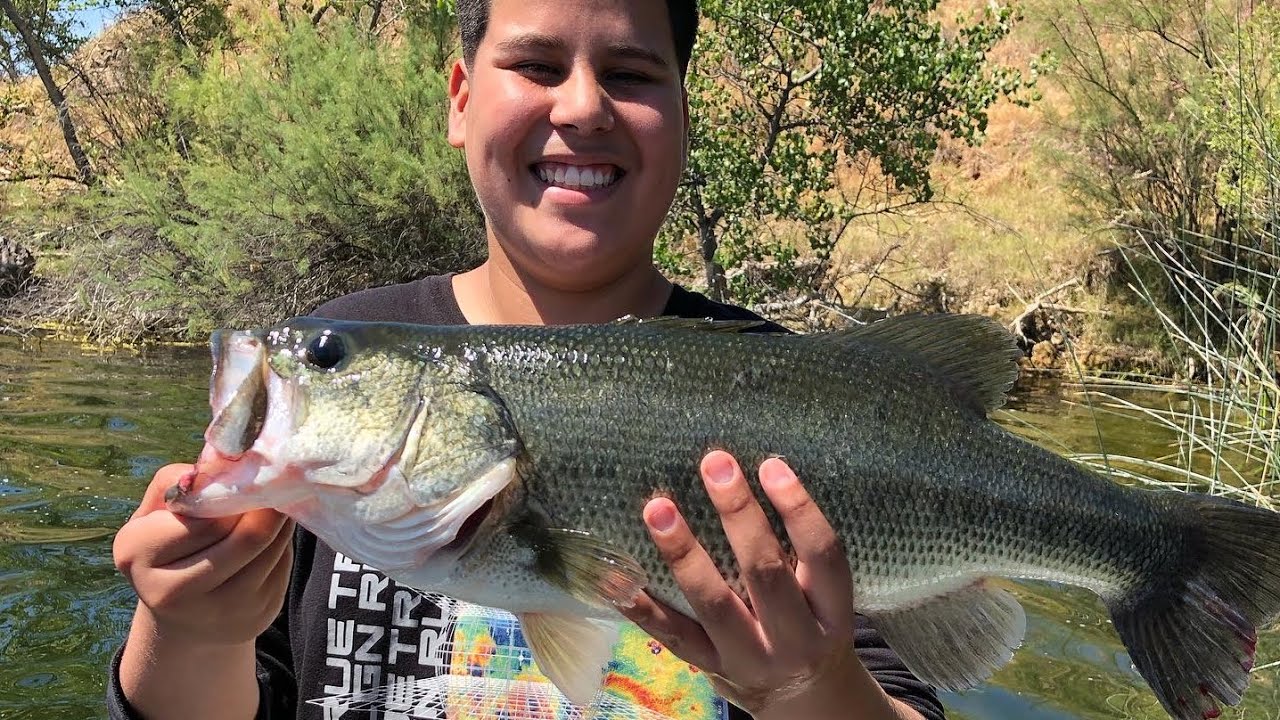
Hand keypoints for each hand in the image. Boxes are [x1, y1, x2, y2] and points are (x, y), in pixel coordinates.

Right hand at [113, 463, 293, 645]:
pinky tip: (272, 533)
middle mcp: (170, 593)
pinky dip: (283, 542)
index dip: (230, 495)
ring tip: (274, 503)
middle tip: (274, 482)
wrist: (184, 614)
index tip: (241, 479)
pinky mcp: (256, 615)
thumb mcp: (158, 508)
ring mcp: (219, 612)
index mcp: (135, 554)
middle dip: (265, 505)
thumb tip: (225, 467)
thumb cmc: (171, 543)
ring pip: (271, 549)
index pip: (204, 519)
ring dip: (279, 520)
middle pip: (246, 537)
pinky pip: (284, 564)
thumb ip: (182, 481)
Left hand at [620, 451, 912, 718]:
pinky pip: (673, 636)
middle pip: (764, 572)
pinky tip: (615, 577)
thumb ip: (798, 550)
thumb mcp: (823, 597)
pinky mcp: (711, 669)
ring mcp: (750, 658)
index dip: (799, 508)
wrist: (804, 700)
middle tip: (714, 464)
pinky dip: (641, 606)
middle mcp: (795, 638)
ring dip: (683, 552)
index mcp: (832, 611)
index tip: (770, 465)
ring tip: (658, 508)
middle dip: (738, 515)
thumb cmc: (810, 625)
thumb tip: (750, 473)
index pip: (823, 554)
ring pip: (714, 603)